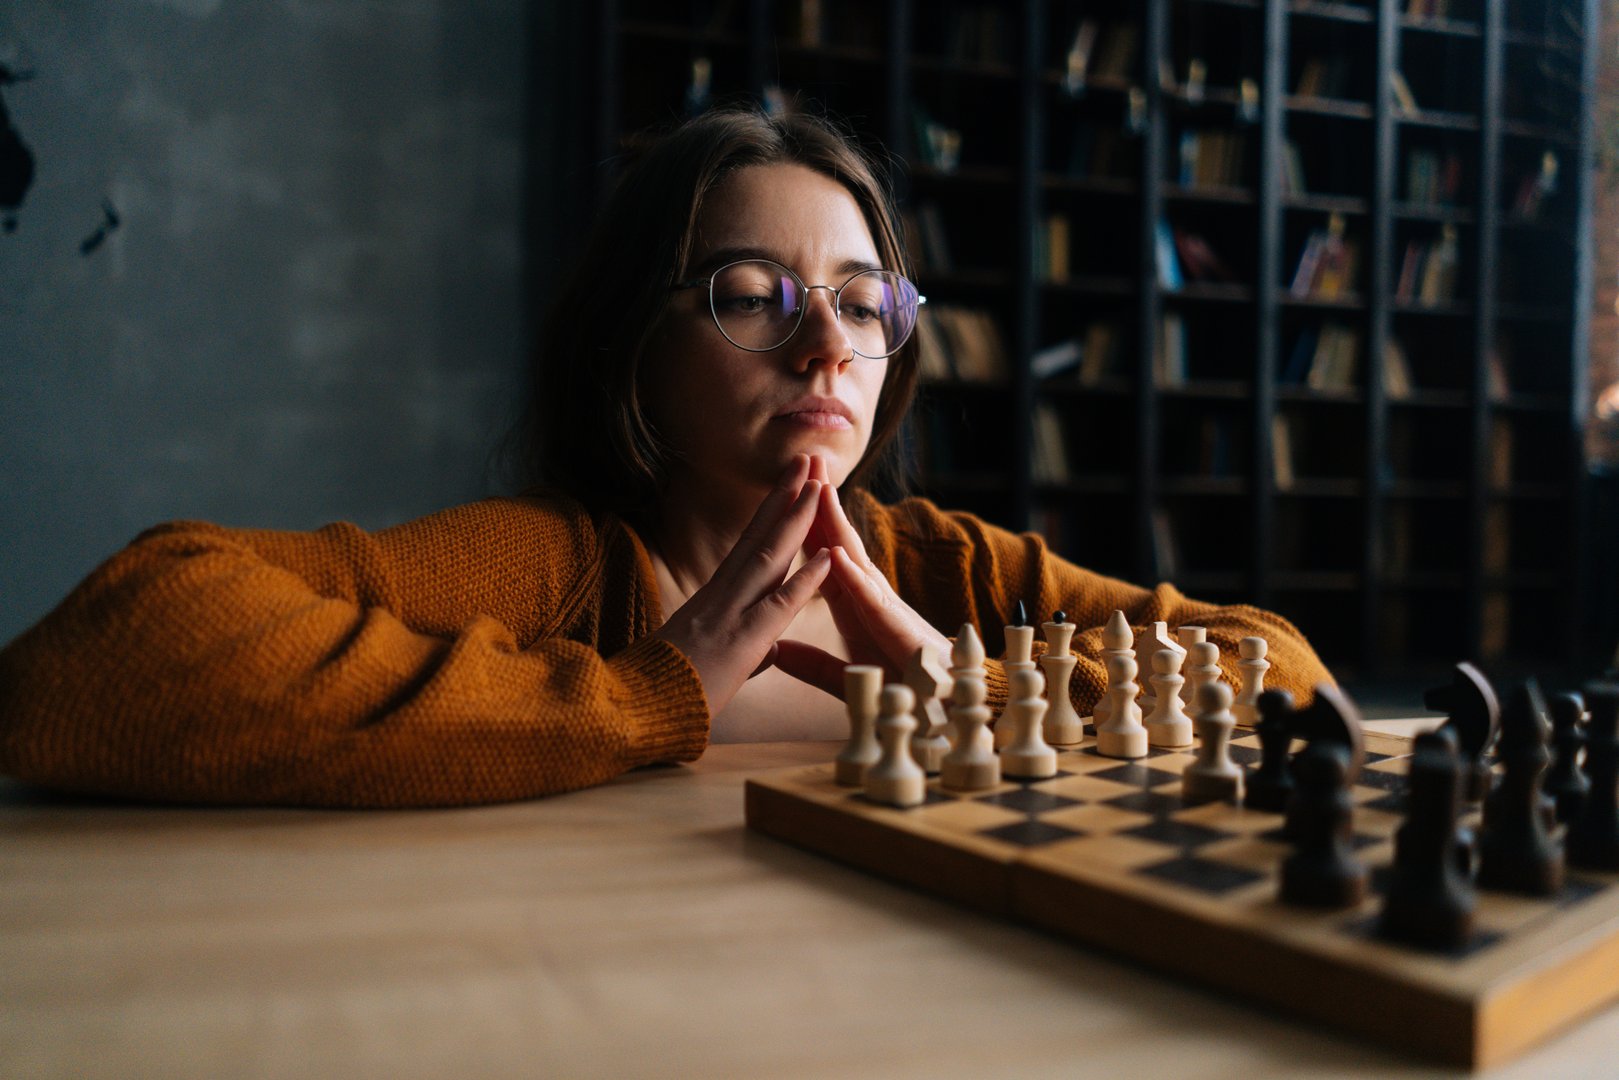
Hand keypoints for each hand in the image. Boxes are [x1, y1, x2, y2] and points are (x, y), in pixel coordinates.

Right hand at [651, 455, 832, 715]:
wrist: (632, 708)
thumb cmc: (666, 691)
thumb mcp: (707, 662)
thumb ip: (746, 651)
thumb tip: (770, 650)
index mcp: (714, 599)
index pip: (749, 546)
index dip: (772, 512)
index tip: (791, 482)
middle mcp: (721, 596)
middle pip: (759, 536)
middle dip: (786, 495)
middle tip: (808, 457)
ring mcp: (730, 615)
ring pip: (769, 557)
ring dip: (798, 519)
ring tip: (818, 483)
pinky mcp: (739, 643)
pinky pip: (777, 607)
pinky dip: (805, 581)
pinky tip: (828, 556)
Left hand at [773, 456, 952, 699]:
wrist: (949, 712)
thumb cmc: (903, 690)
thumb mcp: (846, 677)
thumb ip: (813, 665)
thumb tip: (778, 650)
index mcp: (853, 607)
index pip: (824, 556)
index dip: (805, 522)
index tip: (786, 489)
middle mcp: (870, 599)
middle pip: (840, 543)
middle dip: (822, 502)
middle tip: (806, 458)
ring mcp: (887, 611)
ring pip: (856, 561)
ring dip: (837, 524)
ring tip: (821, 487)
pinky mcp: (899, 634)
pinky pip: (872, 602)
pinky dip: (853, 577)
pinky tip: (836, 554)